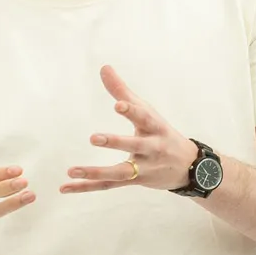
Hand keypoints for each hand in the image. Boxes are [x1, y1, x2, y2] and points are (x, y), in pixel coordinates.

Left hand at [61, 65, 196, 194]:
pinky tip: (66, 186)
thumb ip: (122, 92)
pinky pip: (109, 185)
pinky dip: (87, 187)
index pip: (144, 117)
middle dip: (116, 142)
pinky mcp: (135, 181)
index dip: (132, 110)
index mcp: (155, 127)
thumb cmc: (161, 132)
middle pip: (134, 146)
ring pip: (120, 172)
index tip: (118, 104)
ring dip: (96, 172)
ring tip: (72, 170)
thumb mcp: (147, 112)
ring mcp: (144, 168)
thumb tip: (104, 67)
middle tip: (93, 138)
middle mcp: (152, 148)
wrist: (189, 167)